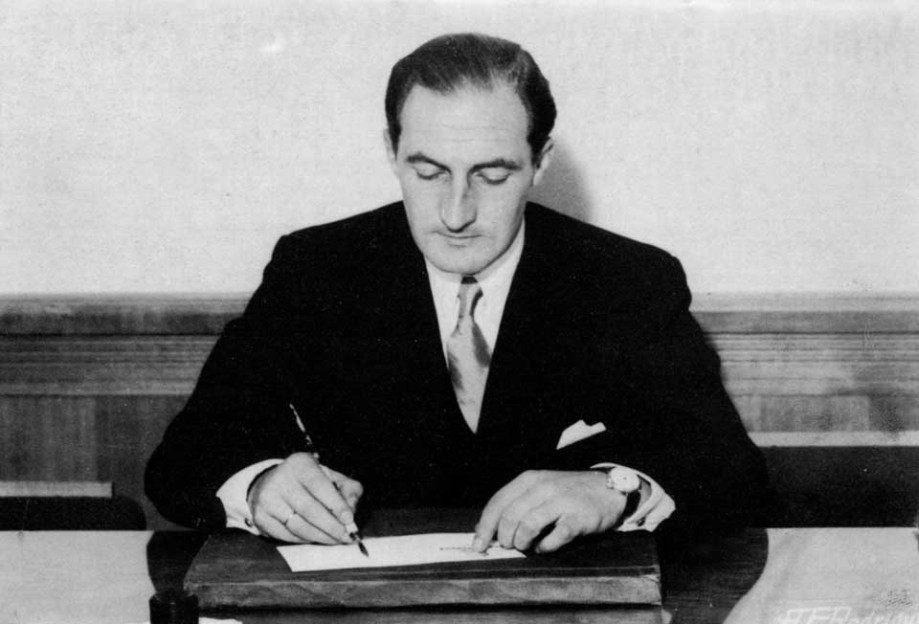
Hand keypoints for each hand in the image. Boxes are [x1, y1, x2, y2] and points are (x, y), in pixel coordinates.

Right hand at [247, 452, 362, 543]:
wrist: (269, 483)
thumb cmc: (308, 481)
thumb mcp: (329, 476)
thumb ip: (347, 489)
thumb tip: (351, 510)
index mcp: (300, 464)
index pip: (319, 485)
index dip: (336, 504)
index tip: (349, 520)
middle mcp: (281, 479)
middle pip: (309, 509)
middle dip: (331, 526)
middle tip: (346, 537)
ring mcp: (268, 499)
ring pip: (298, 526)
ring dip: (321, 537)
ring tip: (335, 540)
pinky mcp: (260, 516)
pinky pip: (287, 535)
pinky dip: (305, 539)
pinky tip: (317, 538)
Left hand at [472, 470, 624, 553]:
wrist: (607, 488)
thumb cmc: (568, 491)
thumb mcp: (540, 488)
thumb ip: (516, 503)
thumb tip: (487, 529)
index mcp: (529, 480)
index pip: (498, 503)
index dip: (485, 526)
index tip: (477, 544)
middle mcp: (543, 487)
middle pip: (510, 516)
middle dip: (503, 537)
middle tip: (508, 546)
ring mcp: (561, 502)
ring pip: (528, 525)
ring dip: (522, 542)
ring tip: (525, 546)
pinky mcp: (578, 518)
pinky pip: (555, 537)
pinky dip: (545, 547)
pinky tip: (544, 547)